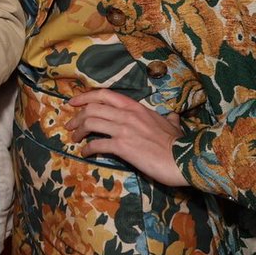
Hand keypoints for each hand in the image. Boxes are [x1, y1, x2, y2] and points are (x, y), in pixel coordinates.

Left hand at [69, 90, 188, 185]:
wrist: (185, 159)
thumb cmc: (179, 143)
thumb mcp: (172, 125)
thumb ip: (169, 118)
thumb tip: (173, 116)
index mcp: (135, 107)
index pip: (104, 94)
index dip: (85, 97)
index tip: (73, 102)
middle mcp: (126, 115)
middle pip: (91, 108)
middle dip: (77, 116)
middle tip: (70, 125)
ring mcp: (123, 130)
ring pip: (90, 123)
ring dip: (78, 131)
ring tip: (75, 138)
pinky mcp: (122, 147)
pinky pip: (97, 144)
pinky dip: (87, 148)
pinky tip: (85, 152)